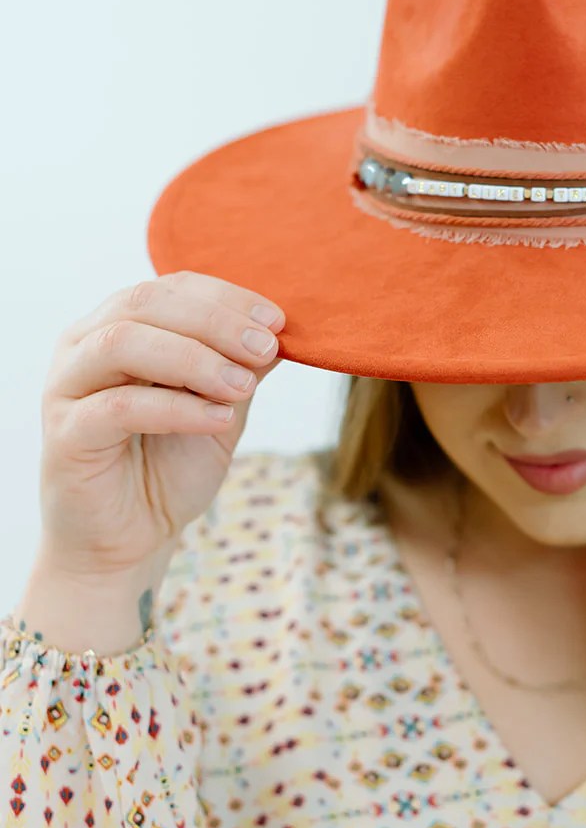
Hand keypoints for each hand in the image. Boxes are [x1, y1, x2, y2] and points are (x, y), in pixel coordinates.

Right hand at [36, 270, 285, 582]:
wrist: (132, 539)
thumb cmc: (170, 469)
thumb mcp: (219, 409)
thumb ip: (239, 368)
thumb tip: (278, 332)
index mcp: (119, 328)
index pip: (170, 288)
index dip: (225, 297)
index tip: (276, 320)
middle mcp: (84, 346)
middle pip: (145, 304)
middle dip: (215, 322)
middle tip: (265, 347)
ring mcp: (68, 387)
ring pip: (124, 343)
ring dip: (194, 358)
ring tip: (243, 386)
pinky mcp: (65, 433)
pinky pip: (119, 406)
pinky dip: (176, 408)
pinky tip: (220, 419)